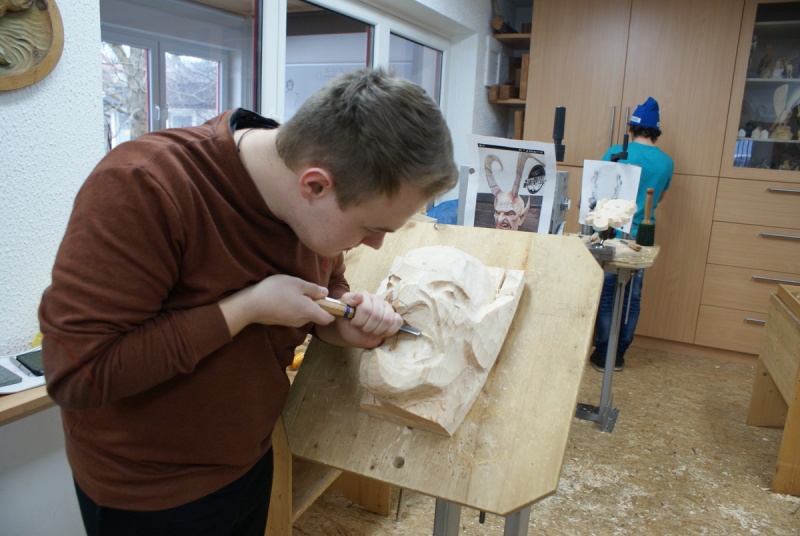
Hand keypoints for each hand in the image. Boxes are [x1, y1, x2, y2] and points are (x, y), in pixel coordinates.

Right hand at [219, 274, 333, 336]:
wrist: (251, 305)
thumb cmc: (276, 291)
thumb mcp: (297, 283)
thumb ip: (313, 289)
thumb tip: (326, 293)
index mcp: (309, 312)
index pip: (328, 319)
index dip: (331, 310)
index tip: (325, 298)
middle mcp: (302, 321)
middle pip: (316, 315)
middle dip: (315, 304)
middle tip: (305, 289)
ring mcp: (291, 323)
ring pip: (305, 314)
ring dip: (304, 305)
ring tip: (292, 291)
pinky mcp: (282, 322)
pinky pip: (295, 315)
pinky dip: (294, 307)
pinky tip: (284, 297)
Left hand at [329, 291, 402, 347]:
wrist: (352, 332)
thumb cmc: (346, 322)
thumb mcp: (341, 312)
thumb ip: (347, 301)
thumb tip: (360, 297)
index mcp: (364, 295)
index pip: (366, 308)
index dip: (359, 320)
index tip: (354, 323)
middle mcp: (376, 299)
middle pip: (377, 315)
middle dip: (368, 326)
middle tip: (362, 328)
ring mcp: (386, 307)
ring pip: (388, 319)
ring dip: (377, 330)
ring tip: (370, 331)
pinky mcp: (394, 316)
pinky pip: (397, 321)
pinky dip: (389, 331)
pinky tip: (381, 333)